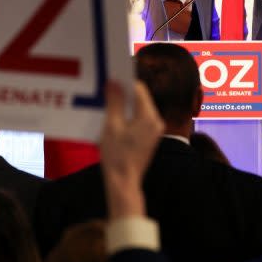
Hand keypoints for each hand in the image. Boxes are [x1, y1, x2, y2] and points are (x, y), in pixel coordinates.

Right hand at [99, 80, 164, 218]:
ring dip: (123, 107)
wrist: (124, 182)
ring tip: (105, 106)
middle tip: (105, 92)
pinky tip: (112, 121)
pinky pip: (138, 121)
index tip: (110, 79)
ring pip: (138, 110)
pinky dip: (126, 118)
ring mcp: (154, 131)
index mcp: (149, 116)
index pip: (139, 89)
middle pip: (139, 99)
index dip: (124, 83)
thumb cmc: (117, 156)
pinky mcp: (148, 139)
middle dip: (122, 95)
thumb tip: (114, 82)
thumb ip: (114, 102)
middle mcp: (156, 122)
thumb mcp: (112, 126)